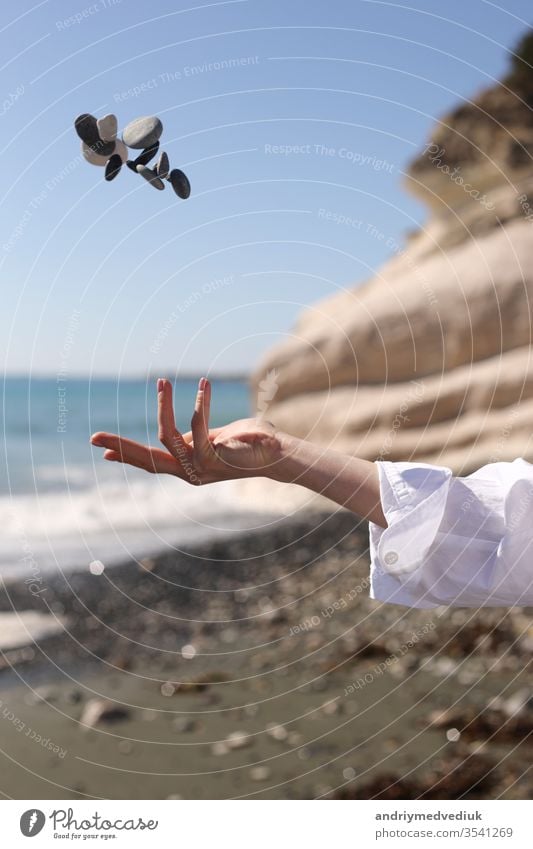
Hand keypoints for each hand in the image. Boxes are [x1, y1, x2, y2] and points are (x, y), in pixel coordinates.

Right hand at [90, 378, 283, 484]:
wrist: (280, 453)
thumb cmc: (250, 442)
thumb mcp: (212, 438)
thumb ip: (191, 437)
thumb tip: (170, 435)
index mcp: (187, 468)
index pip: (150, 463)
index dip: (127, 455)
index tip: (103, 452)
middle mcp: (190, 472)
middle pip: (146, 460)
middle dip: (120, 446)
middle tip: (93, 437)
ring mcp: (201, 467)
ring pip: (167, 436)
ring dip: (163, 406)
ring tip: (162, 380)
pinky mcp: (214, 458)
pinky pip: (197, 426)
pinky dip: (199, 403)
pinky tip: (204, 385)